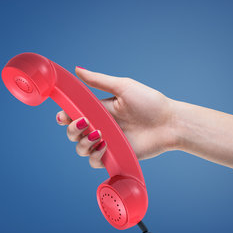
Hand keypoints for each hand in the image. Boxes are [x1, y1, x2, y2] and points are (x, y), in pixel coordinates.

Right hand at [56, 67, 176, 167]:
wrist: (170, 124)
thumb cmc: (150, 103)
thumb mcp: (123, 87)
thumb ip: (98, 81)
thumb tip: (77, 69)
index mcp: (100, 110)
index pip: (74, 115)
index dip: (64, 117)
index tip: (63, 116)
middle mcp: (101, 127)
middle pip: (73, 133)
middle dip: (72, 130)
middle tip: (85, 124)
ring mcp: (107, 143)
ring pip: (81, 149)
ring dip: (83, 143)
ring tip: (99, 135)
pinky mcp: (115, 157)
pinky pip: (95, 162)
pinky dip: (95, 156)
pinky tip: (104, 146)